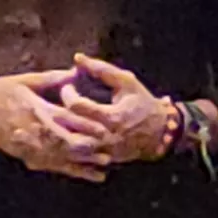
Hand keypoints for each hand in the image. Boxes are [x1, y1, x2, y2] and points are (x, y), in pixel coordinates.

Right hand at [0, 73, 111, 180]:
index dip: (87, 127)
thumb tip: (75, 72)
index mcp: (38, 109)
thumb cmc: (1, 91)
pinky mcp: (24, 155)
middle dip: (88, 150)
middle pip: (67, 144)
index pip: (67, 120)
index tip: (107, 131)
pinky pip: (49, 166)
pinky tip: (83, 175)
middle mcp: (35, 130)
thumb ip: (53, 79)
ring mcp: (29, 146)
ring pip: (60, 160)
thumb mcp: (27, 81)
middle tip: (109, 153)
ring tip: (102, 170)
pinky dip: (68, 171)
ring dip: (82, 166)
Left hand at [65, 55, 180, 163]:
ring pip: (72, 144)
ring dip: (62, 130)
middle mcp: (106, 137)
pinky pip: (79, 154)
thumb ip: (102, 69)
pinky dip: (70, 143)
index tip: (67, 87)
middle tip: (58, 101)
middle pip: (70, 127)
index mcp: (112, 117)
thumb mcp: (126, 81)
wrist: (159, 132)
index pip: (77, 106)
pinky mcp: (102, 159)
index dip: (67, 93)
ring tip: (58, 117)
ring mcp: (104, 151)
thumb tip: (77, 58)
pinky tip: (66, 131)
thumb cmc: (141, 102)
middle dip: (59, 111)